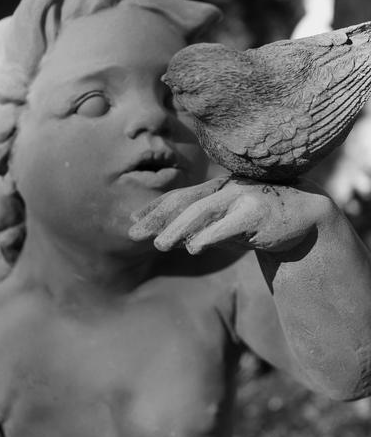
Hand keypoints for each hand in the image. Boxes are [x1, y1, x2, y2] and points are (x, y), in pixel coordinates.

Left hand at [129, 175, 332, 254]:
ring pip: (203, 211)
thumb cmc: (258, 220)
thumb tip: (167, 237)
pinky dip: (211, 235)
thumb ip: (199, 227)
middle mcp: (226, 189)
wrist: (303, 218)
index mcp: (215, 189)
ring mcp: (242, 197)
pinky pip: (230, 224)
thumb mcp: (225, 223)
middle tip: (133, 234)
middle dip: (157, 218)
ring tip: (158, 245)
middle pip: (185, 202)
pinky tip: (194, 248)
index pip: (179, 197)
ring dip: (178, 228)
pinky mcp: (259, 212)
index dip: (155, 207)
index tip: (132, 220)